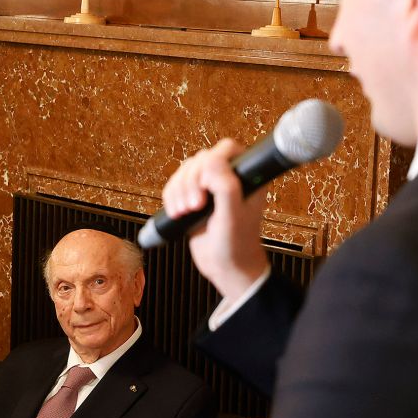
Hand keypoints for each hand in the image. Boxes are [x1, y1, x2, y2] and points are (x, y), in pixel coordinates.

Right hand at [159, 139, 270, 299]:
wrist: (225, 267)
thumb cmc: (236, 245)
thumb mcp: (233, 217)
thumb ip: (226, 187)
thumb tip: (212, 161)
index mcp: (247, 177)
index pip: (226, 149)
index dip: (211, 163)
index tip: (206, 188)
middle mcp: (229, 177)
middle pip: (201, 159)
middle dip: (191, 182)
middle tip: (195, 206)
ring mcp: (210, 187)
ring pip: (185, 171)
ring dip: (179, 190)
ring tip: (185, 212)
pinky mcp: (193, 197)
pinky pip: (174, 185)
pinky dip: (171, 197)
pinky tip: (178, 213)